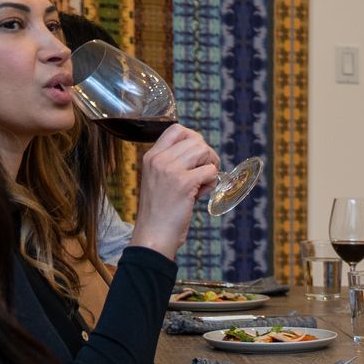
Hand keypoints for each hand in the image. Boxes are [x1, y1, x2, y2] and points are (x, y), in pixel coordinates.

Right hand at [129, 124, 221, 256]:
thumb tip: (201, 152)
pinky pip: (211, 171)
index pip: (176, 129)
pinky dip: (211, 182)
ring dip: (210, 166)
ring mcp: (171, 169)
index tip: (198, 156)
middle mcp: (159, 159)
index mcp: (151, 156)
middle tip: (205, 173)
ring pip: (204, 151)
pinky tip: (200, 194)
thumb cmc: (160, 210)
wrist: (154, 234)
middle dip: (207, 155)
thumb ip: (174, 163)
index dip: (194, 138)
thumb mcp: (159, 179)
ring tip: (202, 183)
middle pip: (196, 139)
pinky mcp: (184, 183)